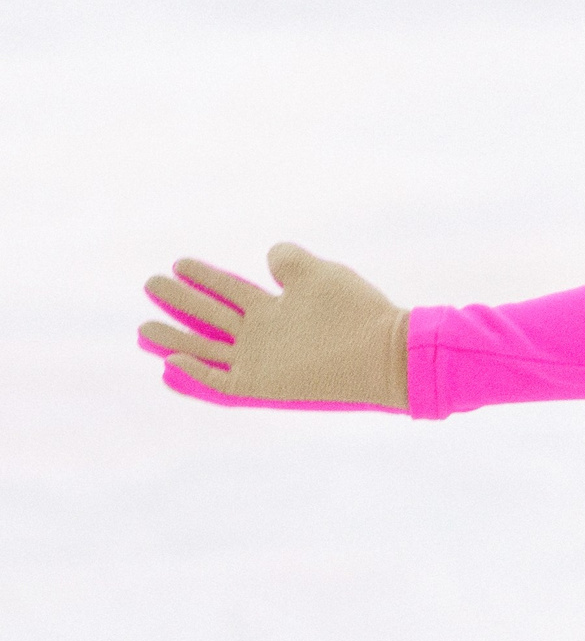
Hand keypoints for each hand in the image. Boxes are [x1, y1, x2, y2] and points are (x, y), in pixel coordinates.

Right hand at [138, 242, 409, 411]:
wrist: (384, 350)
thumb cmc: (356, 310)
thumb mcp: (318, 274)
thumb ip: (289, 262)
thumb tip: (269, 254)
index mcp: (273, 307)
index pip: (229, 290)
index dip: (204, 277)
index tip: (178, 262)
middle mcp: (262, 334)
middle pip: (211, 317)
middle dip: (181, 302)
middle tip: (151, 284)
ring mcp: (260, 360)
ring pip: (207, 350)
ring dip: (176, 341)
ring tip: (144, 329)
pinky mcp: (263, 385)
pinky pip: (221, 385)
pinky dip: (197, 377)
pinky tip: (173, 363)